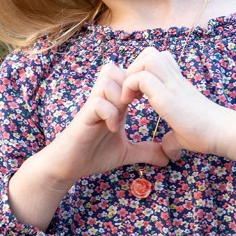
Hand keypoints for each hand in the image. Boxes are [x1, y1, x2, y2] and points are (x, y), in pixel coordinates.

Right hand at [43, 62, 170, 184]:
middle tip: (139, 102)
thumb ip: (146, 150)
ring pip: (107, 80)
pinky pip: (98, 103)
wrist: (68, 166)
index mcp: (115, 103)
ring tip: (125, 115)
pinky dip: (109, 113)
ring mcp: (92, 106)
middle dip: (130, 83)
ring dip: (119, 95)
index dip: (140, 81)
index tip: (150, 99)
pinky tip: (114, 128)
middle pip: (116, 69)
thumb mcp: (127, 152)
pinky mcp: (84, 118)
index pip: (127, 75)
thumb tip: (167, 157)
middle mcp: (103, 100)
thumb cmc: (94, 154)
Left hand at [120, 47, 227, 161]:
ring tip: (132, 95)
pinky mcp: (167, 97)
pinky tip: (131, 103)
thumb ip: (173, 139)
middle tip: (133, 91)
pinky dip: (130, 87)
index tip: (138, 92)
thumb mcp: (183, 135)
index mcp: (178, 84)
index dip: (143, 69)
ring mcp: (172, 85)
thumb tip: (168, 152)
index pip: (159, 58)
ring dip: (133, 73)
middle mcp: (174, 80)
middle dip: (135, 67)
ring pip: (147, 58)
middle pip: (151, 52)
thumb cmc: (206, 133)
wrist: (223, 133)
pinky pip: (141, 79)